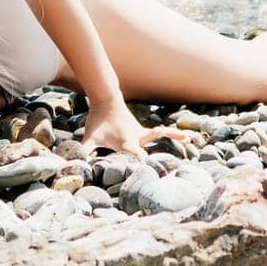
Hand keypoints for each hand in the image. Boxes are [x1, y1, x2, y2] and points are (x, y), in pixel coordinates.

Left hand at [79, 97, 198, 159]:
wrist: (106, 101)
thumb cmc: (97, 121)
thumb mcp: (89, 137)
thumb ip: (84, 150)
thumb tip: (76, 164)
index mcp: (125, 141)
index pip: (133, 151)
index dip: (139, 157)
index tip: (146, 165)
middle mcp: (137, 137)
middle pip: (151, 140)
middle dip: (161, 145)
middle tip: (173, 155)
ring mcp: (142, 133)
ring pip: (161, 134)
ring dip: (175, 136)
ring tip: (191, 139)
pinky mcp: (144, 132)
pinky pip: (163, 133)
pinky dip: (174, 134)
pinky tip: (187, 138)